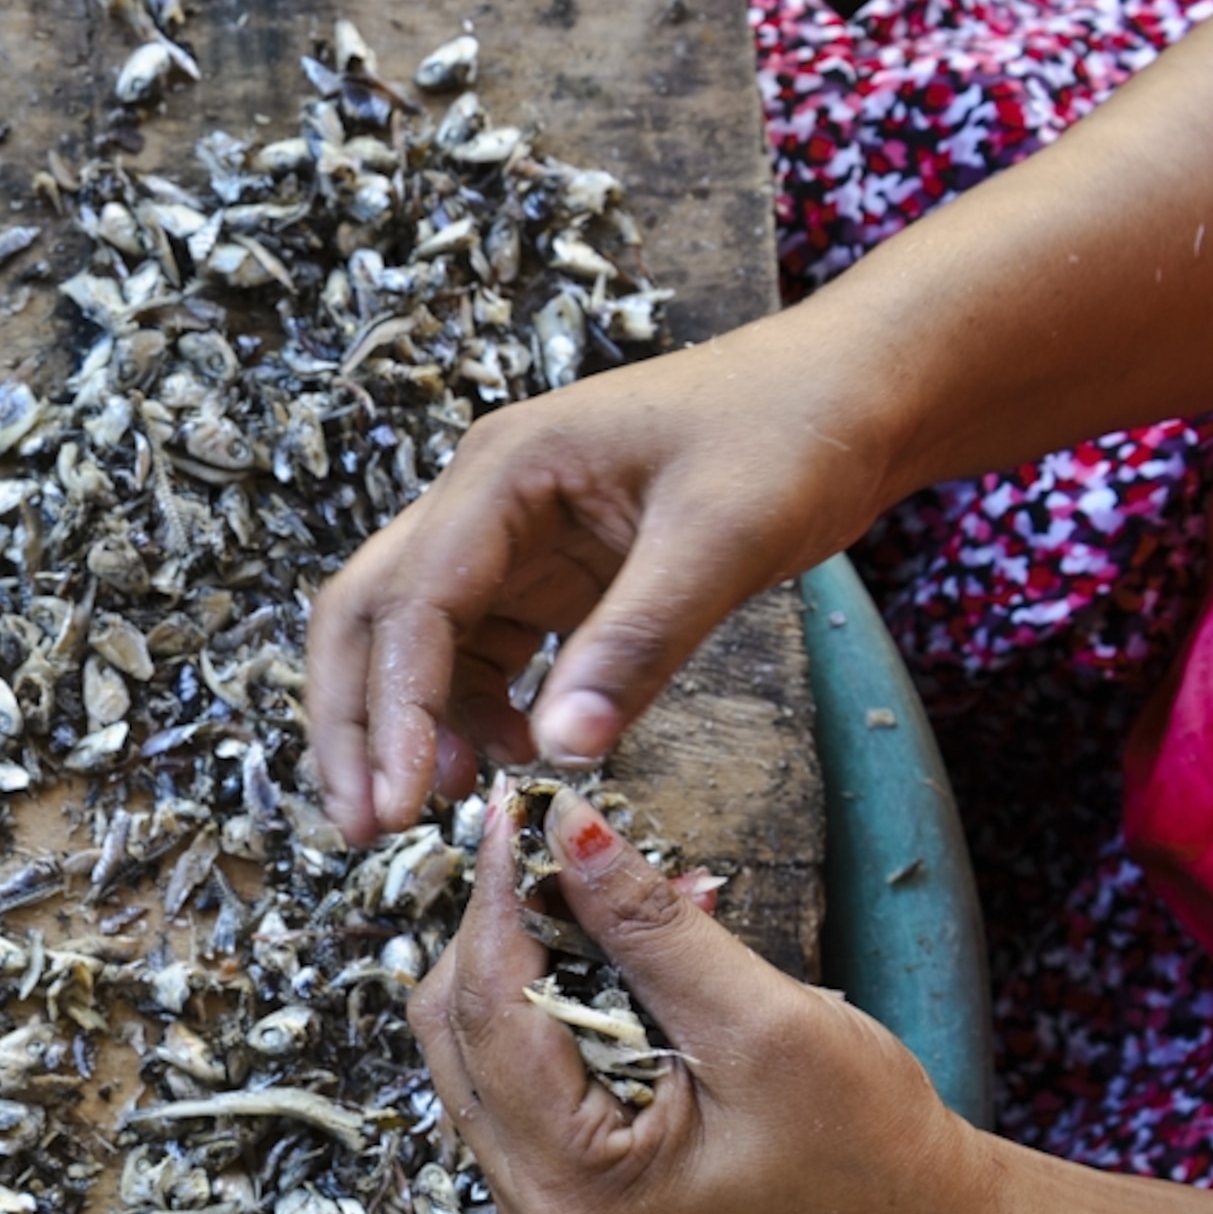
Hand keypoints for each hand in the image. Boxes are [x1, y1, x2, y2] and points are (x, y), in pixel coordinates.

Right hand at [304, 316, 897, 843]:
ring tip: (445, 800)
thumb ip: (637, 644)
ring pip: (413, 640)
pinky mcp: (546, 574)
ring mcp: (510, 537)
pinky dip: (477, 711)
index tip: (398, 804)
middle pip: (370, 615)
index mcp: (507, 467)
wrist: (856, 391)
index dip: (396, 708)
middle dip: (356, 720)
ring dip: (411, 723)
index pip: (414, 601)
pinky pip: (479, 651)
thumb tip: (560, 755)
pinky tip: (519, 753)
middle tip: (362, 822)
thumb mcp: (724, 537)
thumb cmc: (794, 430)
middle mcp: (485, 497)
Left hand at [411, 786, 976, 1213]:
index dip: (498, 898)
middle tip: (564, 839)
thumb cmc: (863, 1150)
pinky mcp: (565, 1161)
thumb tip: (568, 829)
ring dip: (534, 948)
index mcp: (569, 1184)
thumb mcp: (762, 1022)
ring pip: (483, 1033)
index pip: (489, 1012)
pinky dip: (561, 985)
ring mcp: (540, 1184)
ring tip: (612, 889)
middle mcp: (532, 1196)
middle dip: (507, 922)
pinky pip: (526, 1053)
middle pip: (460, 1023)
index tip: (517, 809)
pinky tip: (623, 943)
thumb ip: (653, 927)